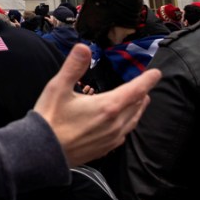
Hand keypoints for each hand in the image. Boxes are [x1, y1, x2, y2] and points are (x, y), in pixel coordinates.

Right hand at [34, 43, 159, 166]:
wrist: (43, 152)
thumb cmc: (50, 118)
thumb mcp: (57, 88)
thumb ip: (73, 67)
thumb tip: (84, 47)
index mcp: (108, 106)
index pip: (136, 90)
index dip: (147, 80)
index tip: (156, 73)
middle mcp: (115, 123)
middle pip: (137, 105)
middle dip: (143, 93)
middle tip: (145, 85)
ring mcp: (112, 138)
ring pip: (133, 120)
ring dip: (138, 108)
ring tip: (140, 101)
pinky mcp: (105, 148)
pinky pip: (124, 133)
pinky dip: (128, 123)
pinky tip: (122, 123)